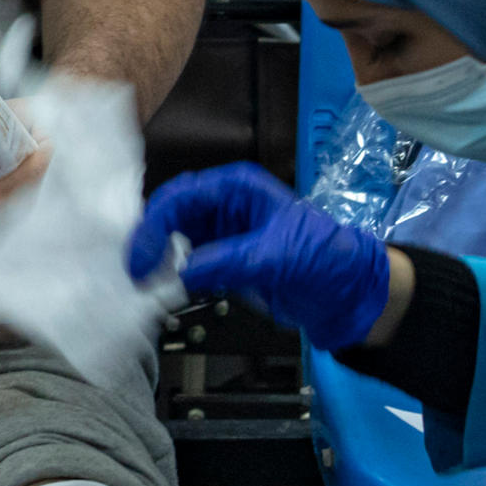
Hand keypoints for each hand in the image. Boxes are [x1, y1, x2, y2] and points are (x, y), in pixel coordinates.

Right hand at [127, 164, 406, 354]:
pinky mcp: (226, 264)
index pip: (183, 196)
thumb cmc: (325, 260)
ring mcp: (225, 236)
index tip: (141, 258)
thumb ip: (227, 261)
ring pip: (175, 240)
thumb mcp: (276, 255)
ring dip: (158, 261)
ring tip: (142, 285)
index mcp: (238, 188)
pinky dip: (172, 278)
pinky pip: (188, 266)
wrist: (350, 297)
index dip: (155, 223)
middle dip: (150, 241)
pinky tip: (162, 293)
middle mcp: (226, 207)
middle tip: (134, 274)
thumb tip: (182, 273)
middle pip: (171, 215)